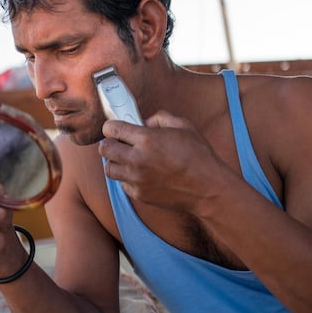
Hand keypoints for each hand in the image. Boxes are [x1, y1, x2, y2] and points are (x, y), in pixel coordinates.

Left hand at [98, 110, 231, 211]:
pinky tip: (141, 173)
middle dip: (110, 142)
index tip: (114, 128)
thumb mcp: (183, 126)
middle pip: (104, 149)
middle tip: (119, 142)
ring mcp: (136, 179)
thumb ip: (160, 118)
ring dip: (115, 161)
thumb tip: (144, 122)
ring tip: (128, 159)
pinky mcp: (139, 194)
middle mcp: (137, 160)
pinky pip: (122, 184)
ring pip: (109, 168)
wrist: (207, 189)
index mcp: (147, 139)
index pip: (111, 129)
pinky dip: (127, 177)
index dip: (111, 126)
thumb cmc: (199, 156)